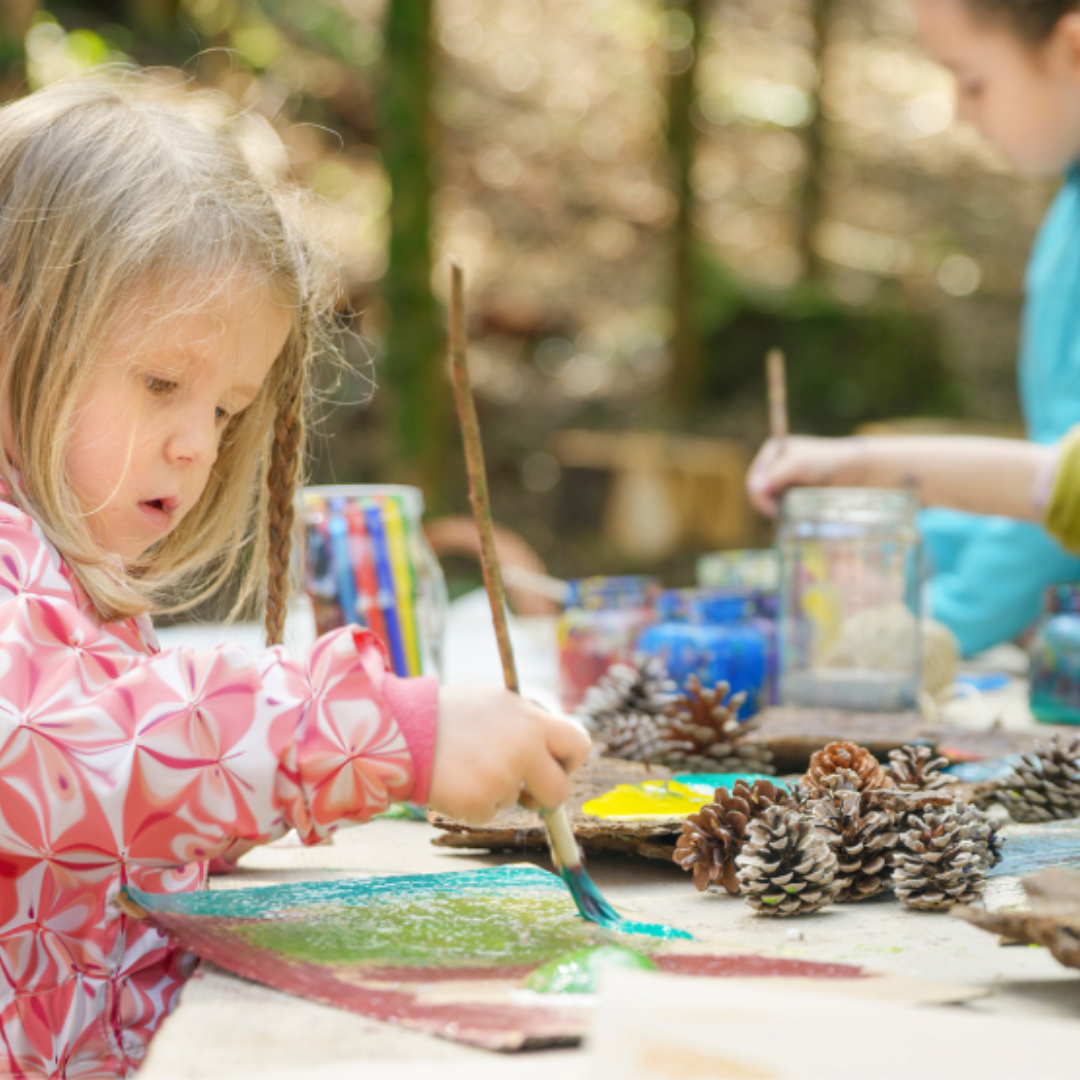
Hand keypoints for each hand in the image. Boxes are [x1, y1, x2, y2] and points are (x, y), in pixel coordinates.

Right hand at [427, 685, 590, 823]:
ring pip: (516, 801)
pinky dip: (473, 804)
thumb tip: (550, 752)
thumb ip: (526, 724)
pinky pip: (489, 813)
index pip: (579, 744)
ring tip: (466, 767)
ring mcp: (503, 777)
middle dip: (545, 796)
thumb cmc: (449, 714)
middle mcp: (524, 747)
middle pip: (559, 789)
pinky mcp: (480, 802)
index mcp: (531, 719)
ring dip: (497, 792)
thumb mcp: (495, 703)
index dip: (569, 762)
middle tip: (526, 792)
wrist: (404, 729)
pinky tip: (454, 781)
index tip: (555, 768)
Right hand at [746, 435, 864, 516]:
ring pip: (768, 502)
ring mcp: (784, 481)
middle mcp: (775, 465)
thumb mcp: (798, 464)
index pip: (754, 478)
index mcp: (772, 451)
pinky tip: (795, 511)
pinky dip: (784, 512)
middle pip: (758, 491)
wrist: (853, 471)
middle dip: (767, 503)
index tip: (772, 509)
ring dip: (777, 508)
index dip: (758, 495)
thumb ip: (775, 474)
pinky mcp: (792, 495)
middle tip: (780, 514)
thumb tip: (754, 488)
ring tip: (791, 510)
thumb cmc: (826, 461)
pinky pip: (780, 507)